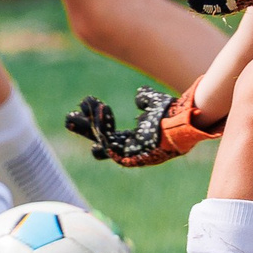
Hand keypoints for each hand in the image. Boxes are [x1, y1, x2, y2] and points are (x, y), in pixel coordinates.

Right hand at [65, 87, 219, 166]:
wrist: (184, 119)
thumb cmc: (173, 115)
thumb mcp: (155, 105)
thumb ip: (145, 100)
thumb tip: (139, 96)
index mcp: (134, 141)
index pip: (108, 135)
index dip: (96, 121)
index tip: (87, 103)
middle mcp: (130, 150)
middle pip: (98, 142)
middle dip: (83, 129)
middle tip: (69, 117)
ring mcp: (130, 155)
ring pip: (101, 142)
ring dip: (91, 124)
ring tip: (86, 105)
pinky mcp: (130, 155)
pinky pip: (108, 143)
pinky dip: (103, 126)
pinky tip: (100, 109)